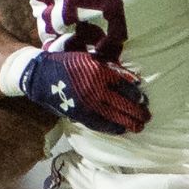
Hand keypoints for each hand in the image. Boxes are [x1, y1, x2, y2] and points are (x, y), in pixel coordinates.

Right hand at [21, 51, 148, 133]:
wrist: (42, 76)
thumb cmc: (69, 64)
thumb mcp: (91, 59)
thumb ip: (110, 68)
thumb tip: (131, 79)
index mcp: (100, 72)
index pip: (126, 87)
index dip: (137, 95)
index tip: (143, 99)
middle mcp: (96, 90)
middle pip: (123, 104)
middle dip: (138, 112)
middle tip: (147, 117)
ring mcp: (88, 104)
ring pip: (114, 117)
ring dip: (129, 123)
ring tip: (139, 126)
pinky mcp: (80, 115)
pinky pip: (101, 124)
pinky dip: (113, 128)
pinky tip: (122, 129)